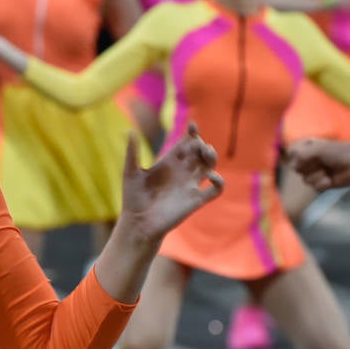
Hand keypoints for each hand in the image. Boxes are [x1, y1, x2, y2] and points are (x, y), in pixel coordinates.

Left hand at [117, 123, 223, 242]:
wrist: (138, 223)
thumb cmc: (133, 198)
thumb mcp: (131, 172)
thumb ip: (133, 152)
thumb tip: (130, 131)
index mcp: (169, 162)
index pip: (186, 143)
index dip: (192, 133)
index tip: (192, 125)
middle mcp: (182, 171)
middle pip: (199, 152)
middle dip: (202, 144)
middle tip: (197, 143)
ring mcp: (190, 185)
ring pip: (209, 166)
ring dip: (212, 156)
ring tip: (206, 151)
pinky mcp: (196, 200)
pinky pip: (215, 190)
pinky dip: (219, 181)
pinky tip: (210, 175)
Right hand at [286, 137, 349, 190]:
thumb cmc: (338, 151)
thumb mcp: (317, 149)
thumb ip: (301, 155)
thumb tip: (294, 167)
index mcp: (304, 149)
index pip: (291, 154)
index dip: (299, 155)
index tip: (311, 151)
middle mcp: (307, 161)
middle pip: (296, 168)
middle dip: (310, 166)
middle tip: (322, 161)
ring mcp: (313, 173)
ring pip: (305, 180)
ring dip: (318, 175)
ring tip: (328, 170)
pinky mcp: (321, 183)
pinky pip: (314, 187)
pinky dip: (324, 183)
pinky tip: (331, 178)